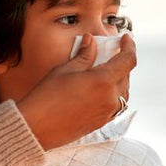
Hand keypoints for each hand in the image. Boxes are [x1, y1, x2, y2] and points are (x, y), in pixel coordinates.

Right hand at [16, 34, 135, 149]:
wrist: (36, 127)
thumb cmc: (47, 97)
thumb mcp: (65, 70)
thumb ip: (84, 55)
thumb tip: (90, 41)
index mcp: (103, 81)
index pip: (128, 60)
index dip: (129, 46)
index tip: (125, 38)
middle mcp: (110, 98)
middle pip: (126, 76)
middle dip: (121, 62)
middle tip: (110, 53)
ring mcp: (107, 112)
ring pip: (123, 92)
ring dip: (119, 79)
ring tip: (105, 72)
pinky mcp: (101, 122)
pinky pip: (116, 105)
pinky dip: (113, 94)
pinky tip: (100, 90)